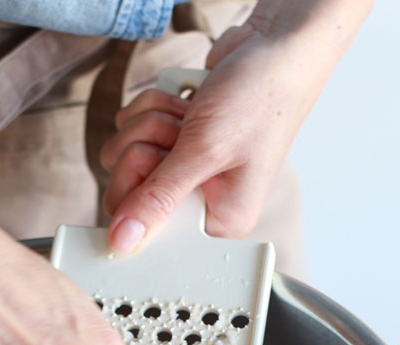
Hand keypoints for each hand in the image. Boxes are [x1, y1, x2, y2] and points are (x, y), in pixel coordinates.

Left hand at [101, 0, 371, 252]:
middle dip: (145, 149)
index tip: (157, 164)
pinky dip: (152, 107)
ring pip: (122, 156)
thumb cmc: (259, 99)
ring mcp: (181, 172)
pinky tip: (186, 102)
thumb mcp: (204, 153)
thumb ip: (157, 199)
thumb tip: (122, 243)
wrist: (276, 47)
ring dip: (150, 123)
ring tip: (191, 114)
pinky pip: (130, 130)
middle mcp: (197, 203)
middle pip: (124, 192)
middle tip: (182, 134)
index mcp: (216, 222)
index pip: (146, 234)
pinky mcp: (170, 143)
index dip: (135, 198)